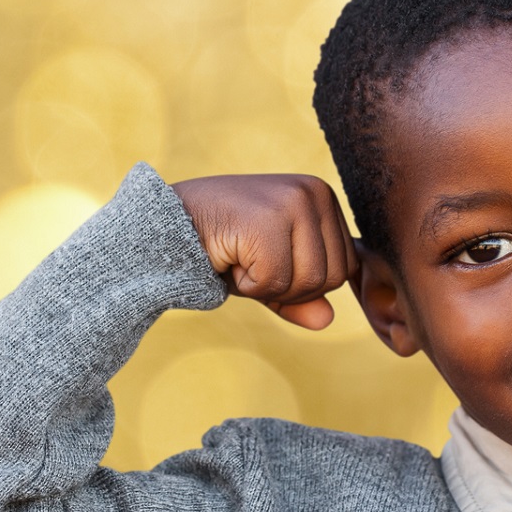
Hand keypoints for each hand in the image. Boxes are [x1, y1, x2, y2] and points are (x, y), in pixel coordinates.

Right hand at [170, 173, 356, 329]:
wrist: (165, 226)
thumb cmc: (219, 245)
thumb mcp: (268, 272)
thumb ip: (300, 295)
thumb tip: (327, 320)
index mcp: (323, 197)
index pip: (346, 267)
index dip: (305, 284)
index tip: (266, 262)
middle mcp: (314, 191)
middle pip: (332, 277)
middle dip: (289, 288)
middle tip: (250, 263)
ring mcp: (293, 201)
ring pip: (309, 282)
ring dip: (267, 287)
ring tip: (240, 258)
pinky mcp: (267, 219)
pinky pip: (275, 281)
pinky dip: (248, 285)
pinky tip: (228, 258)